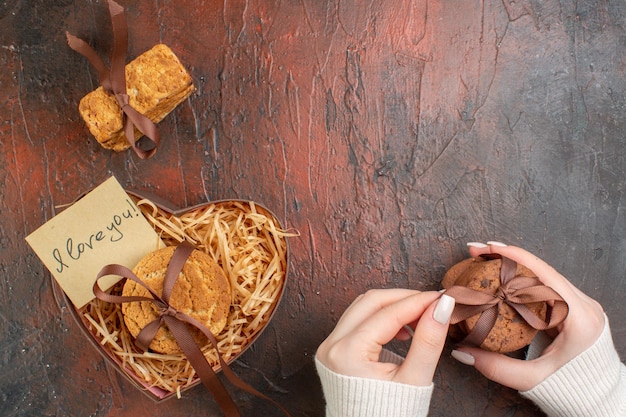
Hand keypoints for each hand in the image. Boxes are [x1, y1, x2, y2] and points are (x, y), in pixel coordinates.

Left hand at [316, 289, 454, 386]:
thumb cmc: (389, 416)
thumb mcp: (415, 381)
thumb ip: (428, 341)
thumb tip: (442, 307)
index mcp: (348, 353)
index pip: (389, 313)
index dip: (419, 301)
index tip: (443, 297)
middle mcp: (332, 345)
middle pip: (371, 302)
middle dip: (404, 298)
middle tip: (433, 303)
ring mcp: (328, 347)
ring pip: (361, 307)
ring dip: (391, 306)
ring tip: (420, 316)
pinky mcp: (332, 350)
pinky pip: (356, 320)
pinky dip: (379, 317)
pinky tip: (401, 329)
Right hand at [451, 241, 605, 390]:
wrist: (601, 400)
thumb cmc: (575, 390)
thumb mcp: (532, 380)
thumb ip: (496, 367)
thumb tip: (461, 352)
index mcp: (579, 316)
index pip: (543, 274)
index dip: (513, 257)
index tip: (488, 248)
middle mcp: (583, 305)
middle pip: (541, 270)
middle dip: (508, 258)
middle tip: (477, 252)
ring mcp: (581, 306)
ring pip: (543, 276)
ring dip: (515, 267)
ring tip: (485, 260)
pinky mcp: (576, 311)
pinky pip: (546, 288)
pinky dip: (523, 281)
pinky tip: (503, 280)